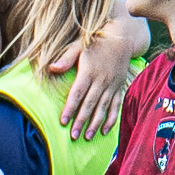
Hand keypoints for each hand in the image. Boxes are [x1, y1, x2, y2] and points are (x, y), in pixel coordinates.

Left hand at [50, 12, 144, 138]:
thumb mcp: (78, 45)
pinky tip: (104, 130)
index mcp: (89, 71)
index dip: (70, 108)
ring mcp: (112, 85)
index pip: (77, 93)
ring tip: (87, 137)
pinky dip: (111, 118)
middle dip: (81, 121)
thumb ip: (66, 58)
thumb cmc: (95, 42)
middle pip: (90, 104)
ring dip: (95, 123)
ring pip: (103, 107)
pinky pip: (116, 106)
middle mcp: (101, 80)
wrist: (122, 37)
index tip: (63, 121)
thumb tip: (52, 68)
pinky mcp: (119, 87)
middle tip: (73, 136)